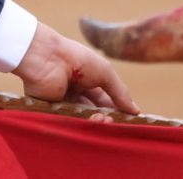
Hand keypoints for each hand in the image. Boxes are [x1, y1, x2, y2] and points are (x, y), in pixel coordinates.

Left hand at [14, 22, 138, 113]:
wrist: (47, 56)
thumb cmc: (76, 59)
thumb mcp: (105, 72)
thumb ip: (120, 92)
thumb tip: (136, 111)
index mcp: (87, 82)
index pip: (105, 102)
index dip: (116, 111)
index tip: (128, 121)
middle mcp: (76, 93)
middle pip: (95, 113)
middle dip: (106, 119)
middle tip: (112, 121)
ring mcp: (63, 102)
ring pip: (83, 120)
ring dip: (95, 122)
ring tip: (102, 119)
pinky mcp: (51, 111)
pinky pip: (68, 123)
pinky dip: (80, 124)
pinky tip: (90, 121)